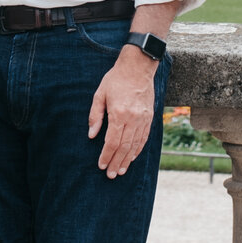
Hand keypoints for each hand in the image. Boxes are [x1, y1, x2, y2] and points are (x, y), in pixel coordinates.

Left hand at [87, 45, 159, 177]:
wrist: (138, 67)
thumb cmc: (116, 79)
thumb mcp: (100, 94)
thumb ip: (95, 116)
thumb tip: (92, 135)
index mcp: (119, 113)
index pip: (113, 142)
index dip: (106, 155)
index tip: (101, 165)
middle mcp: (133, 118)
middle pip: (125, 147)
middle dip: (117, 162)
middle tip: (111, 175)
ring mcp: (143, 119)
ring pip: (136, 145)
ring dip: (128, 160)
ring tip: (121, 170)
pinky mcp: (150, 117)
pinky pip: (144, 138)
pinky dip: (138, 149)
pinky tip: (132, 157)